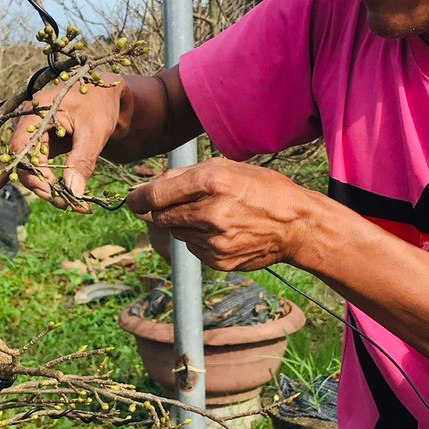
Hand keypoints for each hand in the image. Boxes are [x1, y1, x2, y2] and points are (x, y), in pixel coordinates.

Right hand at [0, 79, 124, 213]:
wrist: (103, 94)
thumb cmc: (99, 106)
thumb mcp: (95, 131)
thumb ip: (83, 160)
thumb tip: (73, 192)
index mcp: (36, 112)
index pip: (22, 149)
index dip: (34, 174)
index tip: (55, 190)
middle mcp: (24, 122)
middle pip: (21, 162)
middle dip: (42, 186)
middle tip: (71, 203)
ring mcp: (26, 134)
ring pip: (21, 168)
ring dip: (39, 188)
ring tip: (64, 205)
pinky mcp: (33, 144)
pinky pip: (16, 165)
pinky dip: (2, 183)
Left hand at [125, 159, 312, 270]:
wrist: (296, 225)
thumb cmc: (261, 189)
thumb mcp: (227, 167)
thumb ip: (185, 176)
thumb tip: (147, 191)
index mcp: (211, 181)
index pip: (156, 195)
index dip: (138, 198)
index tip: (133, 200)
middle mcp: (210, 212)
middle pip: (161, 217)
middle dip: (161, 211)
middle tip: (176, 205)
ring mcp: (214, 240)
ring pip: (176, 233)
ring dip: (184, 224)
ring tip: (212, 216)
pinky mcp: (218, 260)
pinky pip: (192, 248)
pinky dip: (199, 239)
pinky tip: (222, 232)